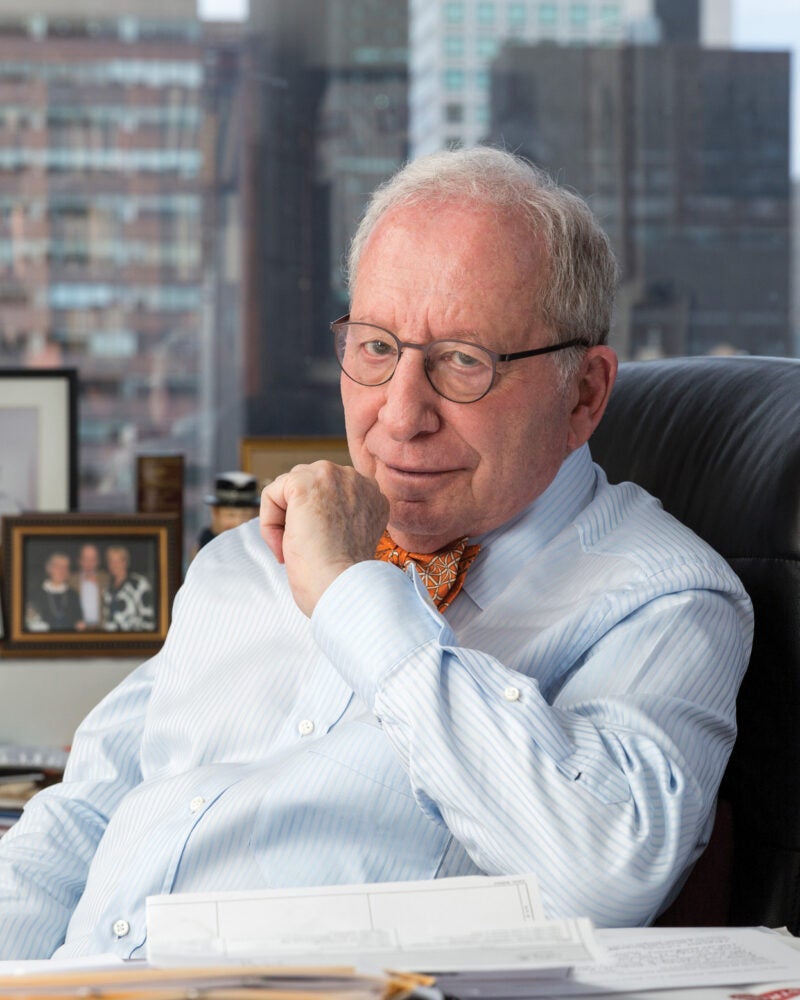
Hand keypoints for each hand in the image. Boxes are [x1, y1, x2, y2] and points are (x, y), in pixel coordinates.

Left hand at [260, 461, 388, 615]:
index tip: (323, 550)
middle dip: (299, 517)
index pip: (330, 494)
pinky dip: (269, 524)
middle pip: (308, 484)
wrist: (343, 588)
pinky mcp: (304, 483)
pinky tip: (286, 546)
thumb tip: (308, 513)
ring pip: (287, 488)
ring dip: (283, 521)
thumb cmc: (344, 578)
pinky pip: (271, 495)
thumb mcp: (350, 537)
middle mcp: (357, 480)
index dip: (318, 523)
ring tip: (296, 549)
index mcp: (371, 495)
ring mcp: (332, 477)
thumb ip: (339, 516)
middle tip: (306, 551)